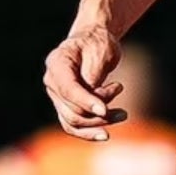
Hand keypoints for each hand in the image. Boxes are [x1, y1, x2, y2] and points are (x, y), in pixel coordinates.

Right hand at [41, 25, 126, 140]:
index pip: (69, 89)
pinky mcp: (64, 106)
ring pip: (73, 121)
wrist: (93, 40)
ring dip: (99, 124)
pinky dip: (89, 132)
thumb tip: (95, 106)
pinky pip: (73, 125)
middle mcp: (52, 82)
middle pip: (71, 109)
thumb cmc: (98, 43)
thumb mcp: (100, 52)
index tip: (105, 110)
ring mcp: (56, 96)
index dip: (86, 101)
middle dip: (99, 114)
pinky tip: (105, 134)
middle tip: (122, 107)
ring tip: (123, 115)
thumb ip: (94, 77)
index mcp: (57, 63)